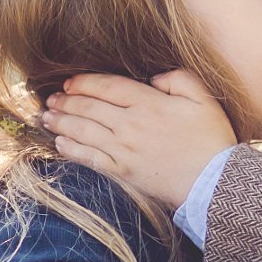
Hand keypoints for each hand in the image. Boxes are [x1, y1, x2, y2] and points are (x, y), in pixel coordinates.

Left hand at [39, 69, 238, 208]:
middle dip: (66, 101)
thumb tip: (154, 78)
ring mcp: (123, 150)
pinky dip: (71, 149)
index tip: (70, 82)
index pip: (107, 86)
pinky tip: (60, 143)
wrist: (213, 183)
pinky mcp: (122, 171)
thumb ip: (179, 79)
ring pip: (83, 131)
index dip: (84, 82)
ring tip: (47, 117)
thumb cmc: (212, 139)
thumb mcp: (204, 99)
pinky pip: (89, 158)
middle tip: (51, 98)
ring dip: (62, 122)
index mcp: (149, 103)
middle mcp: (130, 125)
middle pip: (89, 107)